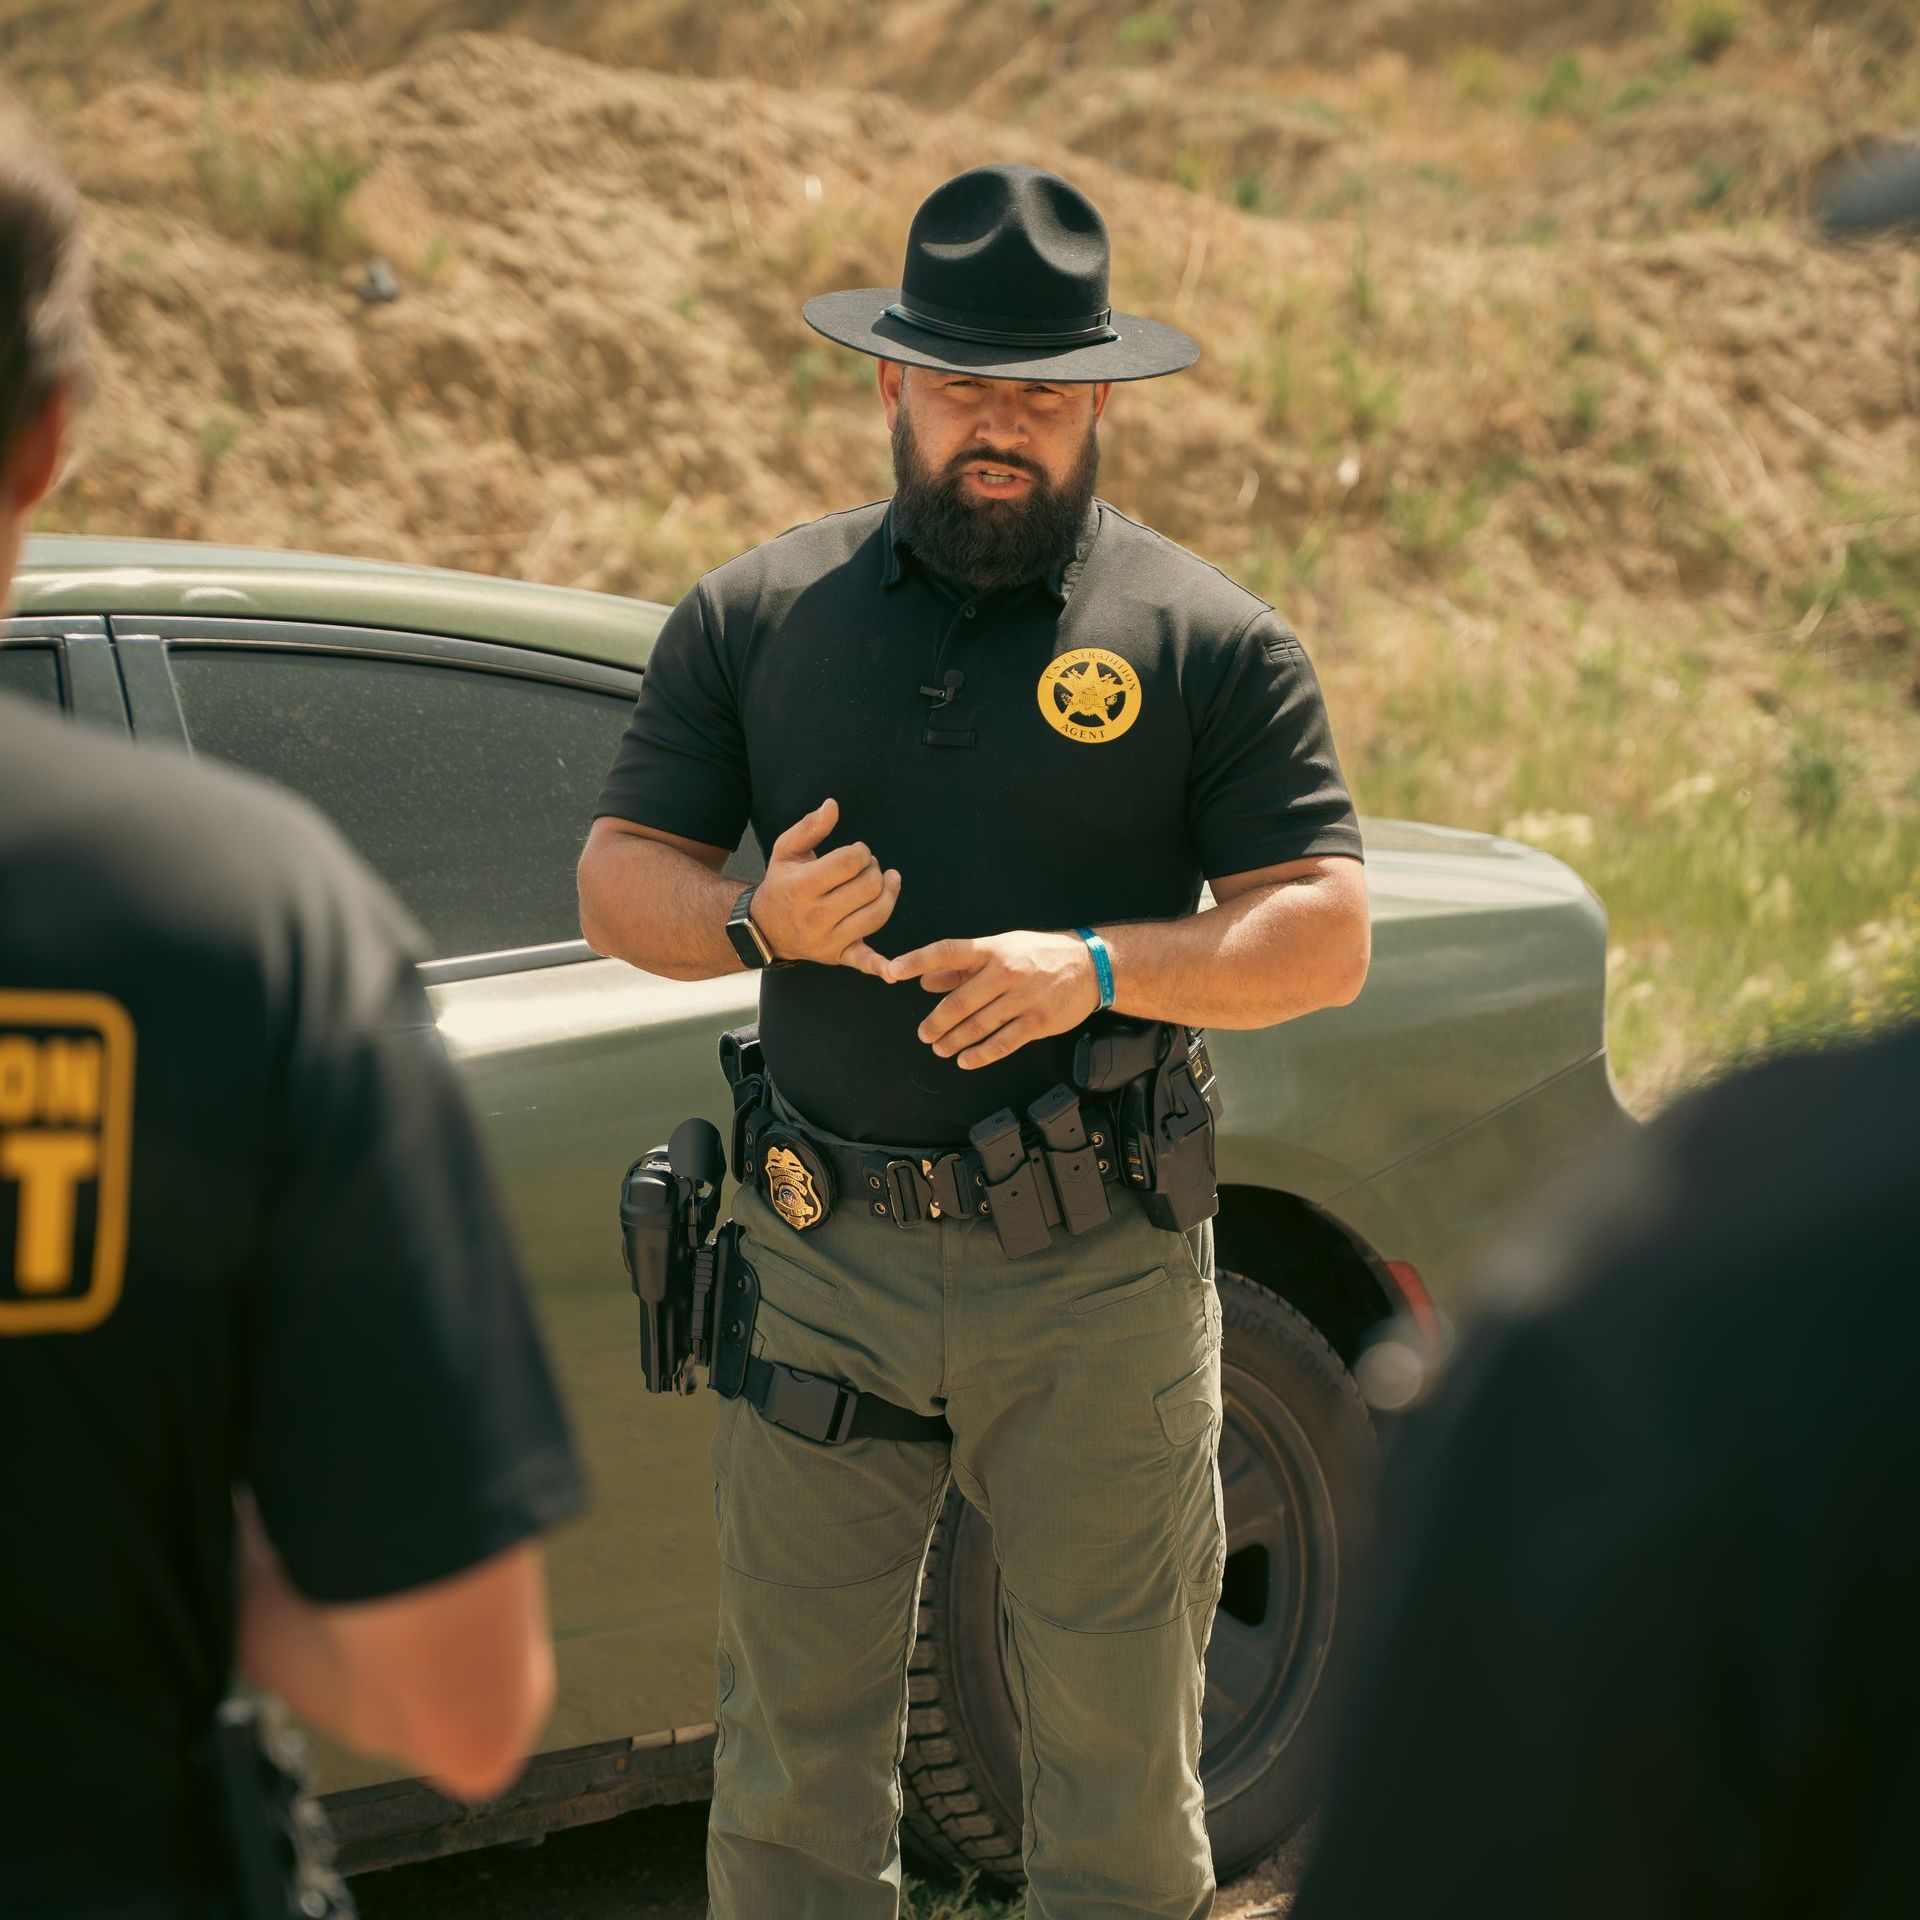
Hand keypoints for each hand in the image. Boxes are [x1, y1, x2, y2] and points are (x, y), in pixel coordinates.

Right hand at [751, 797, 900, 976]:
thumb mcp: (786, 849)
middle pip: (868, 886)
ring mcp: (828, 939)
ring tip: (884, 882)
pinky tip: (896, 971)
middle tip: (866, 868)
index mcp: (802, 885)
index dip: (862, 851)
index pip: (850, 862)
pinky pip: (863, 962)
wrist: (765, 928)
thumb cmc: (782, 883)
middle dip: (874, 869)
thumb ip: (810, 826)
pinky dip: (880, 967)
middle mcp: (815, 915)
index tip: (857, 852)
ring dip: (888, 893)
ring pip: (877, 914)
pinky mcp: (839, 956)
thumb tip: (833, 805)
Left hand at [884, 930, 1099, 1069]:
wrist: (1089, 965)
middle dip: (936, 1022)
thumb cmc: (1039, 955)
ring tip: (940, 1048)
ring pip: (977, 1026)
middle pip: (959, 1001)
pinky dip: (980, 1055)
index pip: (946, 952)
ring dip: (954, 1041)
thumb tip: (925, 981)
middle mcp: (1005, 972)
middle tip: (924, 1034)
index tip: (892, 971)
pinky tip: (965, 1060)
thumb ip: (961, 967)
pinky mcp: (1037, 1022)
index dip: (916, 961)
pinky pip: (1002, 1043)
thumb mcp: (1001, 949)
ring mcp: (1022, 999)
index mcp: (992, 949)